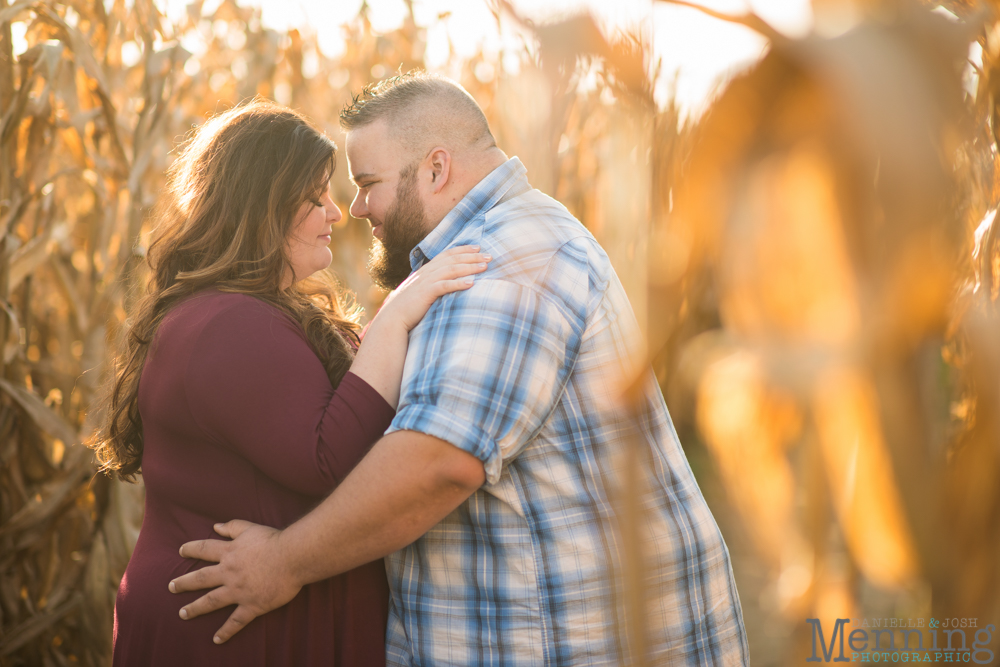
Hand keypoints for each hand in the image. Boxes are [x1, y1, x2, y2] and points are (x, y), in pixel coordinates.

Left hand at [169, 520, 300, 643]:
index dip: (191, 549)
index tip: (181, 551)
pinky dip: (226, 631)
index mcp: (229, 552)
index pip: (204, 549)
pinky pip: (236, 621)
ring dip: (195, 608)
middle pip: (201, 578)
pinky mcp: (252, 605)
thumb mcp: (251, 528)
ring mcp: (238, 591)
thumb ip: (232, 527)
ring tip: (183, 614)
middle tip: (171, 587)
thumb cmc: (274, 540)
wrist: (293, 557)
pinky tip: (216, 639)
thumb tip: (215, 526)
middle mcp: (229, 572)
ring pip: (211, 601)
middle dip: (184, 583)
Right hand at [377, 245, 490, 331]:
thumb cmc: (407, 308)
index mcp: (425, 270)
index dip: (463, 250)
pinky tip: (471, 283)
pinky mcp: (425, 293)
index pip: (447, 254)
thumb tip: (444, 283)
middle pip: (453, 259)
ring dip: (470, 267)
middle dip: (472, 257)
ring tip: (485, 267)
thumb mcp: (419, 291)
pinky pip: (444, 286)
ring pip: (451, 270)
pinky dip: (458, 283)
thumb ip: (431, 284)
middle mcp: (426, 272)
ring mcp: (425, 282)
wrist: (392, 318)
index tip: (478, 248)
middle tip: (489, 256)